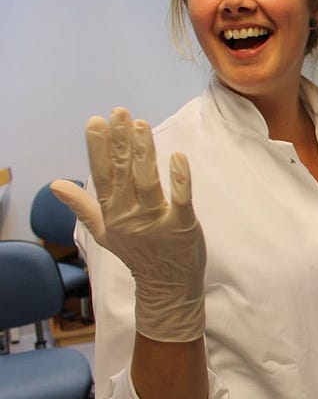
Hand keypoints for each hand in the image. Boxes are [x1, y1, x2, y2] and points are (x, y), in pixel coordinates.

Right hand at [51, 108, 205, 341]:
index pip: (102, 176)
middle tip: (118, 112)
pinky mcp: (182, 226)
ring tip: (140, 124)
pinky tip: (177, 155)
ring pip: (147, 182)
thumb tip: (55, 184)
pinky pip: (181, 199)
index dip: (98, 149)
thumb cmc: (138, 254)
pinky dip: (179, 178)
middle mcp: (130, 217)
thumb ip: (83, 205)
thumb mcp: (104, 232)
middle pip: (123, 173)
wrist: (168, 286)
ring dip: (144, 152)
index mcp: (112, 214)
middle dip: (120, 142)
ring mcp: (156, 222)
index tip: (95, 122)